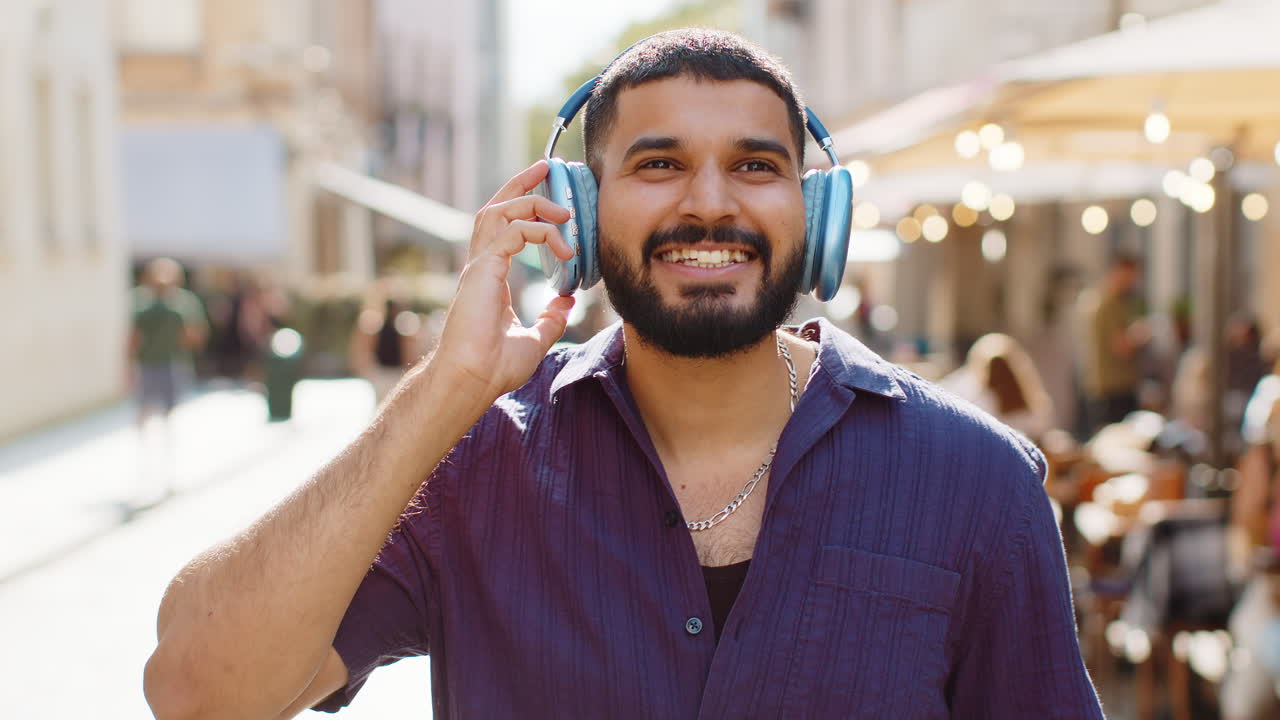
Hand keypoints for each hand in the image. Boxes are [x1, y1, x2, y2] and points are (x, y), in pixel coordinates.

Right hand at [433, 160, 576, 400]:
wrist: (472, 380)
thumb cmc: (493, 366)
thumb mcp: (534, 339)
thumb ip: (550, 318)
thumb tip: (567, 302)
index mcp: (489, 276)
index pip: (503, 227)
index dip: (523, 205)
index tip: (549, 195)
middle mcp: (481, 265)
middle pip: (495, 207)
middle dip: (520, 183)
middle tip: (546, 167)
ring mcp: (479, 266)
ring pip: (498, 211)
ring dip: (530, 200)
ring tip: (562, 207)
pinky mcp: (483, 271)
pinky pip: (512, 233)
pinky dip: (539, 231)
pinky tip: (562, 246)